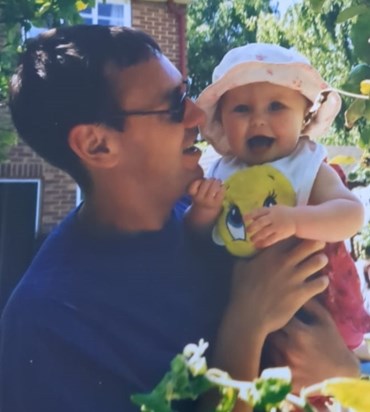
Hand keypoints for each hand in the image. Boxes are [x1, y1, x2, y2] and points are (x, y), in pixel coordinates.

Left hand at [188, 178, 224, 209]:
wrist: (199, 215)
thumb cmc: (212, 207)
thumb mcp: (220, 205)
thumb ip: (221, 195)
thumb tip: (222, 183)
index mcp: (215, 204)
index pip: (221, 190)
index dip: (223, 186)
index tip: (222, 186)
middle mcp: (206, 201)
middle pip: (213, 185)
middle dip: (217, 181)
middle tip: (217, 181)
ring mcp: (198, 197)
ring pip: (205, 183)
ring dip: (209, 180)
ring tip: (211, 181)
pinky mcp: (191, 194)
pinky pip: (195, 183)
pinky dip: (199, 181)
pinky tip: (202, 182)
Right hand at [211, 238, 328, 389]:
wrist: (248, 316)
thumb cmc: (241, 292)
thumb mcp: (239, 268)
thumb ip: (247, 256)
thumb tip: (247, 249)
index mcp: (270, 254)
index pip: (290, 236)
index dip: (298, 235)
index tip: (300, 237)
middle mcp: (285, 262)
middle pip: (310, 245)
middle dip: (316, 243)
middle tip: (317, 245)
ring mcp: (295, 277)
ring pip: (318, 261)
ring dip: (321, 260)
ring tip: (320, 261)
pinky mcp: (302, 293)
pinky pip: (321, 283)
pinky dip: (322, 281)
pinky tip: (320, 282)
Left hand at [245, 205, 295, 247]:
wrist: (298, 219)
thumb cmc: (283, 214)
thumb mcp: (274, 209)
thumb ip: (263, 213)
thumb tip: (251, 217)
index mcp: (271, 210)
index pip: (259, 211)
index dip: (250, 215)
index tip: (243, 218)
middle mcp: (274, 217)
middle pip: (261, 222)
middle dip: (253, 227)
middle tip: (247, 230)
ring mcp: (278, 226)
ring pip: (265, 232)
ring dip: (257, 236)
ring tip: (251, 240)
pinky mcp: (281, 234)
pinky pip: (271, 240)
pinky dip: (264, 243)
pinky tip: (258, 245)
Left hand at [266, 299, 359, 392]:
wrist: (340, 372)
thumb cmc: (331, 341)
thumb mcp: (324, 319)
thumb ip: (309, 303)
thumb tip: (293, 288)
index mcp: (299, 333)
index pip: (275, 316)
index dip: (273, 311)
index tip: (273, 308)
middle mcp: (290, 349)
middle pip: (266, 331)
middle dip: (266, 325)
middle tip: (265, 318)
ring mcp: (287, 366)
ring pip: (266, 347)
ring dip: (265, 340)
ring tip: (266, 333)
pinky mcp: (285, 378)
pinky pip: (268, 364)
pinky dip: (268, 356)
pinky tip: (271, 350)